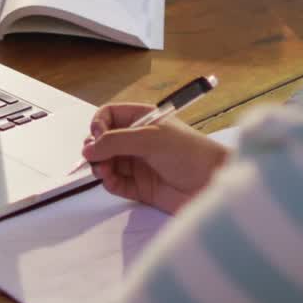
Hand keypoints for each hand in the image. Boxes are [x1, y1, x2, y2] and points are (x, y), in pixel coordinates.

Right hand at [80, 103, 231, 214]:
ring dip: (100, 166)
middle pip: (103, 141)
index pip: (109, 116)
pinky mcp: (140, 186)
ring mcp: (138, 163)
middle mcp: (137, 140)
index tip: (97, 137)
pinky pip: (115, 183)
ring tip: (104, 171)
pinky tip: (111, 181)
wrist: (213, 184)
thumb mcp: (151, 139)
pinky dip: (108, 182)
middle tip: (95, 158)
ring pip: (106, 162)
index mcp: (142, 120)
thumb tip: (89, 148)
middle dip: (95, 149)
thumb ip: (116, 141)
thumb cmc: (192, 154)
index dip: (98, 125)